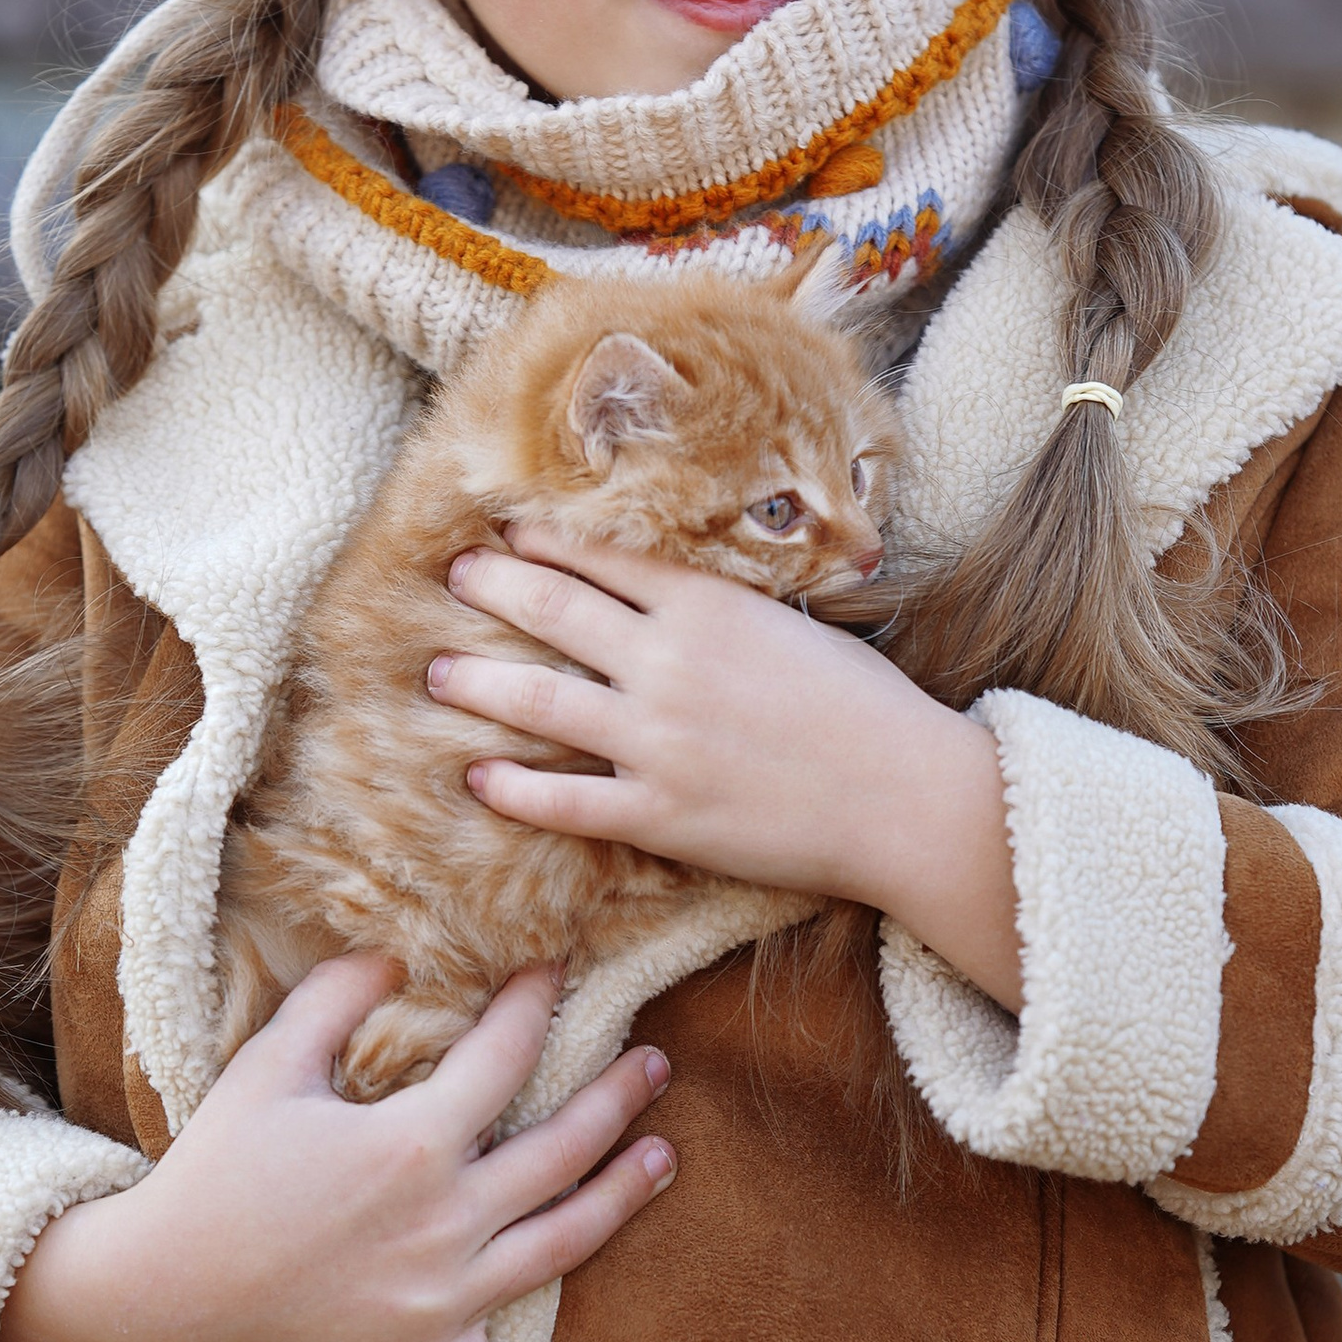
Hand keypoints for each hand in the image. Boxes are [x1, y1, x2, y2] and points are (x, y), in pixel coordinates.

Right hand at [0, 958, 669, 1341]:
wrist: (169, 1291)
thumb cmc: (218, 1173)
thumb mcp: (268, 1066)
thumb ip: (334, 999)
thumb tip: (393, 953)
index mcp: (413, 1145)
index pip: (505, 1058)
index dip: (536, 1005)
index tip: (556, 971)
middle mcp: (446, 1220)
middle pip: (563, 1149)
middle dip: (616, 1098)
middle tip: (653, 1062)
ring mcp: (444, 1299)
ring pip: (564, 1245)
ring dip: (622, 1199)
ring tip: (664, 1158)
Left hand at [430, 524, 1023, 1006]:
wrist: (906, 798)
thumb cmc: (868, 707)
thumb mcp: (799, 625)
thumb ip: (729, 608)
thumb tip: (681, 590)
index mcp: (709, 606)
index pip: (603, 557)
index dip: (543, 540)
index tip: (504, 528)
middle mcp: (669, 664)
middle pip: (554, 611)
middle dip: (492, 588)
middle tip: (451, 577)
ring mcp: (658, 741)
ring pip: (539, 701)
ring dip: (477, 683)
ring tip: (434, 672)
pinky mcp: (660, 813)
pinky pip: (566, 799)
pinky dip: (515, 788)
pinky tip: (479, 777)